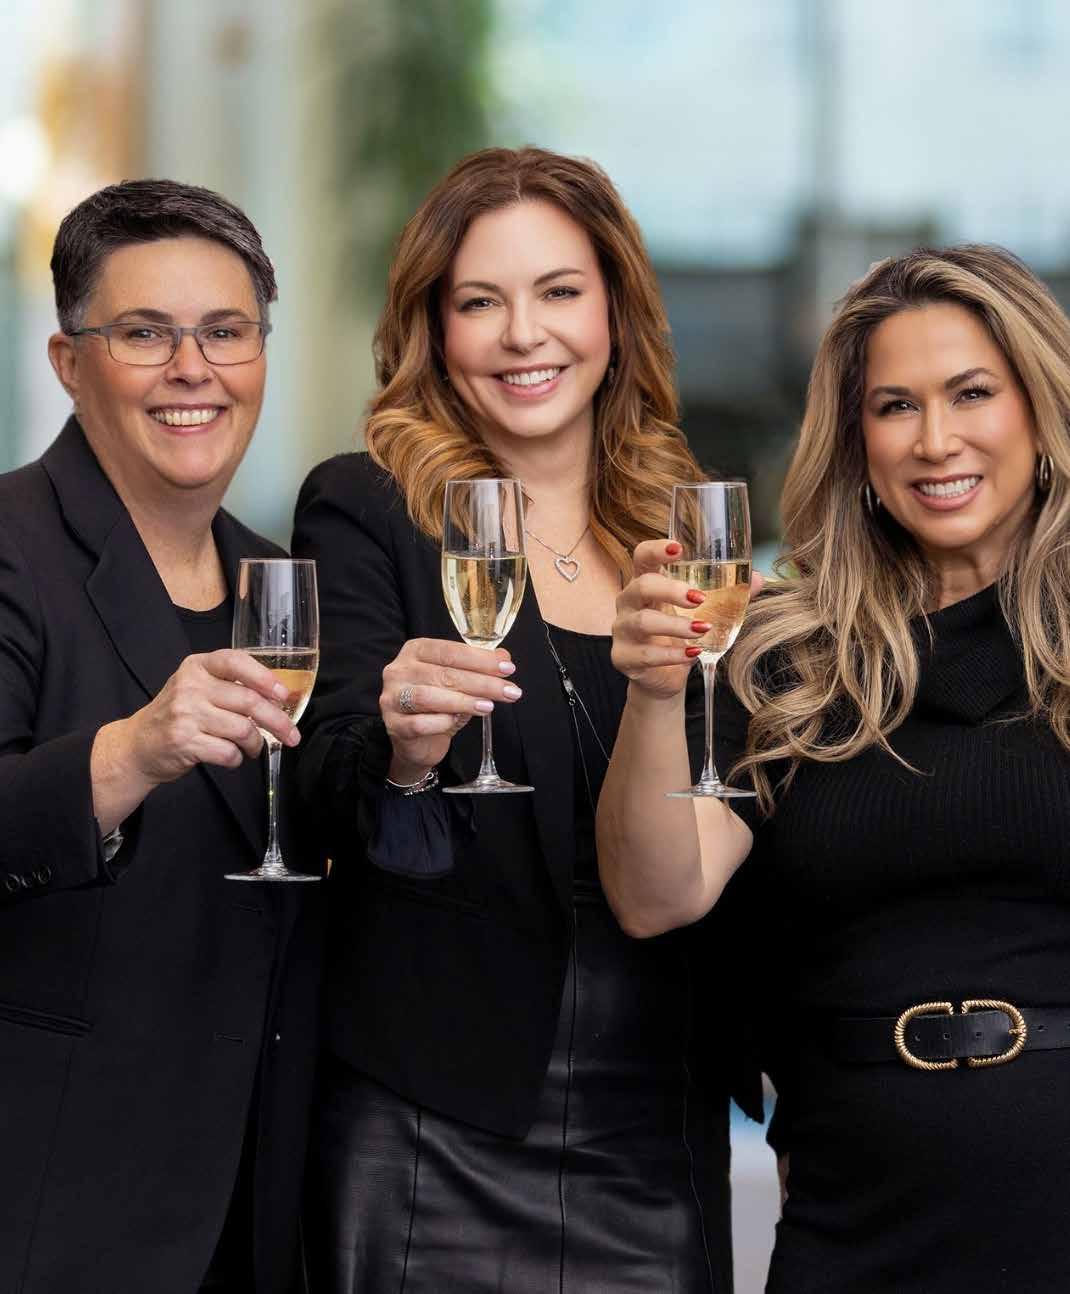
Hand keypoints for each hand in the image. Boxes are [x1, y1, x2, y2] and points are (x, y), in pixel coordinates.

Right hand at [107, 647, 298, 779]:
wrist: (137, 745)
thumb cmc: (178, 715)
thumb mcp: (196, 687)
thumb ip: (230, 685)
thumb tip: (279, 696)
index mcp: (197, 666)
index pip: (236, 661)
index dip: (264, 677)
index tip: (284, 694)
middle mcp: (190, 686)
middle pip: (248, 701)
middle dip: (277, 721)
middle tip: (292, 735)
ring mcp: (186, 714)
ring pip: (242, 729)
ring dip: (256, 743)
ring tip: (253, 747)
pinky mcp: (185, 742)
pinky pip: (228, 752)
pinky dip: (237, 758)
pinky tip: (232, 756)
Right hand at [381, 637, 521, 780]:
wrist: (418, 741)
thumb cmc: (439, 706)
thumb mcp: (461, 682)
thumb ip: (479, 668)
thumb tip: (504, 658)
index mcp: (415, 651)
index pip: (449, 650)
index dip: (481, 660)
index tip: (508, 669)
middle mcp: (399, 670)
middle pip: (444, 673)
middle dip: (482, 682)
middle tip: (509, 691)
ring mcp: (392, 697)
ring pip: (429, 697)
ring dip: (463, 701)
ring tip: (488, 706)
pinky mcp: (393, 724)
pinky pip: (419, 723)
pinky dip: (441, 722)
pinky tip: (456, 721)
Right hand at [611, 540, 763, 699]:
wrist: (662, 678)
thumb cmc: (679, 635)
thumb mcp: (701, 612)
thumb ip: (727, 594)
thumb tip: (756, 579)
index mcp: (646, 583)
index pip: (642, 556)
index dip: (656, 549)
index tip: (678, 548)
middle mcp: (629, 602)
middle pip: (641, 586)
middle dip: (671, 590)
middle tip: (700, 599)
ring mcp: (622, 630)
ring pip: (643, 621)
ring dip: (676, 625)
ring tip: (702, 629)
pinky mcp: (622, 657)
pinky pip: (645, 655)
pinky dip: (672, 655)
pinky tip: (692, 654)